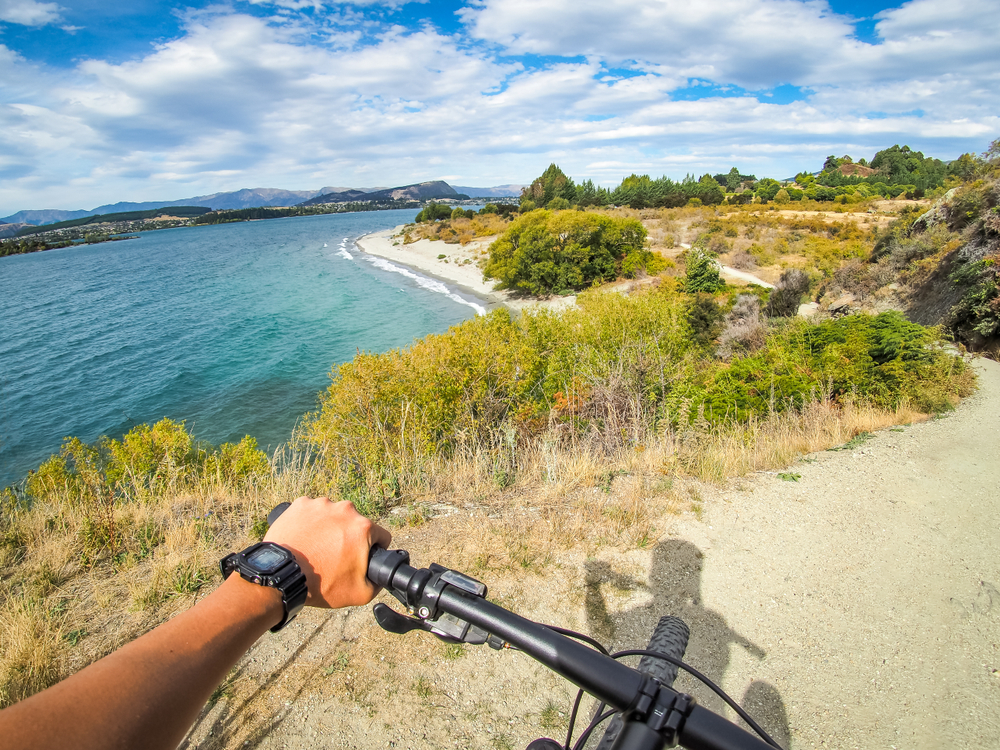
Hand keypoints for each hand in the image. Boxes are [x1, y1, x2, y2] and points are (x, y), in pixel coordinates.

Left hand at [264, 496, 391, 608]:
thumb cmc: (320, 584)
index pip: (381, 536)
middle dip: (349, 538)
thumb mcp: (360, 594)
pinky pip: (311, 512)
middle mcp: (345, 509)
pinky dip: (310, 522)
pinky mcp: (301, 504)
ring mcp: (321, 504)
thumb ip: (378, 583)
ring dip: (329, 528)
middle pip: (355, 524)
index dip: (374, 550)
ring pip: (333, 516)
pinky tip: (304, 538)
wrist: (282, 576)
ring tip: (316, 548)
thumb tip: (382, 576)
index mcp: (363, 527)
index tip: (360, 558)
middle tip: (334, 556)